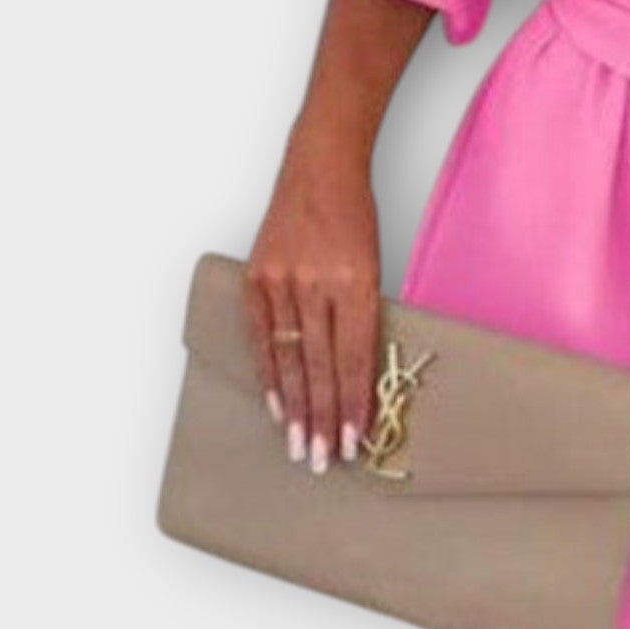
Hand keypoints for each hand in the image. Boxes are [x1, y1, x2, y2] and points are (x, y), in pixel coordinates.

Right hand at [243, 132, 381, 475]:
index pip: (355, 355)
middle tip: (326, 461)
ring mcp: (282, 280)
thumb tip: (357, 375)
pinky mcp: (255, 277)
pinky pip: (261, 336)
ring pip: (290, 358)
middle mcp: (316, 283)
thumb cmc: (354, 217)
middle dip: (325, 418)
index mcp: (355, 280)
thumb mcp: (374, 263)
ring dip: (296, 408)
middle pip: (322, 364)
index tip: (358, 439)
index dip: (355, 402)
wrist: (319, 167)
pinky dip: (270, 374)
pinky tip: (277, 406)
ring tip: (301, 447)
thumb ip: (361, 315)